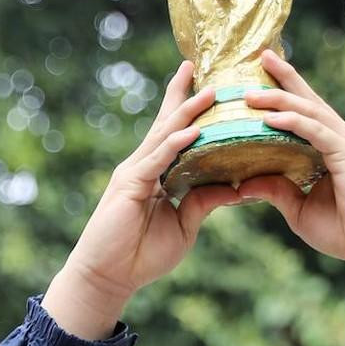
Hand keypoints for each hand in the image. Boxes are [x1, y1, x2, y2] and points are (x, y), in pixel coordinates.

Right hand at [43, 62, 242, 338]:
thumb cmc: (142, 255)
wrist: (109, 278)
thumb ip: (204, 202)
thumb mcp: (185, 225)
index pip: (173, 134)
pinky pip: (157, 160)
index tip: (209, 84)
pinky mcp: (130, 186)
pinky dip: (176, 144)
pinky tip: (194, 130)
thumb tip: (236, 186)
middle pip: (166, 123)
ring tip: (211, 91)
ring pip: (164, 135)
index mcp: (155, 174)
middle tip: (203, 67)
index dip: (188, 109)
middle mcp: (143, 167)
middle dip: (184, 95)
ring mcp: (134, 174)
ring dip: (187, 111)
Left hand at [237, 51, 344, 295]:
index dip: (283, 93)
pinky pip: (316, 131)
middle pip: (307, 100)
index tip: (256, 77)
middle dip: (283, 78)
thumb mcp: (298, 209)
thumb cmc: (344, 231)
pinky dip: (292, 122)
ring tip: (250, 92)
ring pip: (309, 111)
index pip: (303, 113)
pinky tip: (269, 117)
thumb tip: (243, 183)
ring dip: (279, 99)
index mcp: (329, 148)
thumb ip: (276, 191)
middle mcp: (340, 138)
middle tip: (259, 57)